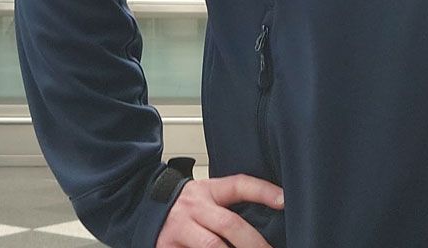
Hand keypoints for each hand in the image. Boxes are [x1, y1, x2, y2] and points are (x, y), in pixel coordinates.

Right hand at [157, 173, 283, 247]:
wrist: (143, 209)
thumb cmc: (183, 208)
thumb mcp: (205, 197)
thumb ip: (228, 206)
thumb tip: (267, 221)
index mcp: (207, 191)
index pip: (238, 185)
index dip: (263, 191)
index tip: (285, 200)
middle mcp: (194, 208)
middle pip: (229, 224)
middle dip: (254, 243)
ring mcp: (180, 229)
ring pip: (212, 246)